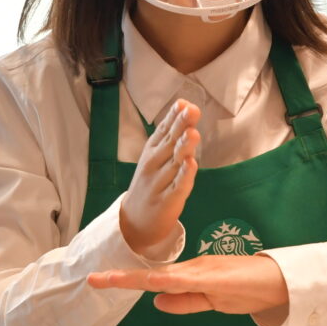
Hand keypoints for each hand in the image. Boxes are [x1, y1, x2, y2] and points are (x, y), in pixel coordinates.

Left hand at [87, 254, 290, 321]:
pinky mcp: (217, 277)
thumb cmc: (247, 289)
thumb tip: (154, 303)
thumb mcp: (211, 301)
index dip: (125, 280)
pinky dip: (169, 280)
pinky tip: (153, 281)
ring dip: (136, 278)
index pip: (152, 280)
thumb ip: (185, 302)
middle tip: (92, 280)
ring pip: (164, 277)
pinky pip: (189, 280)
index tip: (99, 281)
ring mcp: (204, 271)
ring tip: (109, 279)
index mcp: (190, 276)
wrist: (278, 282)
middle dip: (121, 279)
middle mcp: (192, 269)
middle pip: (151, 276)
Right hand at [120, 99, 201, 257]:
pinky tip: (191, 165)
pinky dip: (184, 176)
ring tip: (193, 134)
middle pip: (170, 143)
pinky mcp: (168, 201)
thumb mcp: (155, 155)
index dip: (174, 117)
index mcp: (151, 151)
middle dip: (181, 127)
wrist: (134, 222)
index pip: (163, 130)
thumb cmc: (151, 183)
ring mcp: (160, 183)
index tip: (184, 103)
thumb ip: (170, 132)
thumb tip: (183, 103)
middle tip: (192, 111)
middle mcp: (154, 165)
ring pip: (174, 163)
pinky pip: (178, 187)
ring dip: (184, 148)